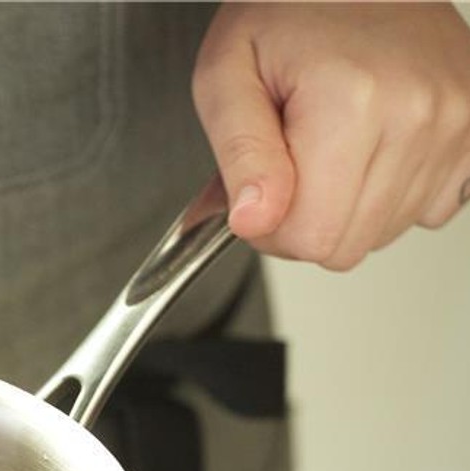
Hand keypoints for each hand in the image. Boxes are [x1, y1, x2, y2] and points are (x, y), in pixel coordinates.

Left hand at [193, 2, 469, 269]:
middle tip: (289, 168)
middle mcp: (418, 112)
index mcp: (351, 101)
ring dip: (349, 206)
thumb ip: (239, 157)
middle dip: (307, 222)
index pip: (312, 237)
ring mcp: (457, 121)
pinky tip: (369, 150)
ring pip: (387, 233)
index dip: (271, 230)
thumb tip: (254, 221)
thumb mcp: (226, 78)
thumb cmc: (285, 16)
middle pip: (350, 246)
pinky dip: (392, 194)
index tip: (261, 191)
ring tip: (330, 146)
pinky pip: (431, 210)